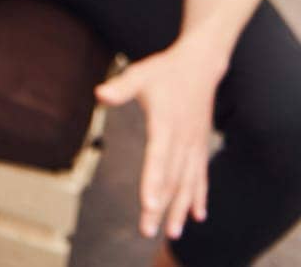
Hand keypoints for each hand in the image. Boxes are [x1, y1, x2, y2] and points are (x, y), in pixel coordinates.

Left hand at [95, 43, 220, 241]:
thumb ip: (121, 86)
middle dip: (161, 206)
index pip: (159, 158)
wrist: (201, 65)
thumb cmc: (164, 71)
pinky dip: (198, 196)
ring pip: (187, 182)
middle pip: (172, 177)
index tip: (149, 205)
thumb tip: (99, 93)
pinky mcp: (200, 146)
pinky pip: (200, 176)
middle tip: (148, 230)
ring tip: (171, 234)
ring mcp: (194, 144)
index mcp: (165, 123)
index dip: (153, 182)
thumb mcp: (140, 73)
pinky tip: (196, 216)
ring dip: (179, 209)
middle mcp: (183, 138)